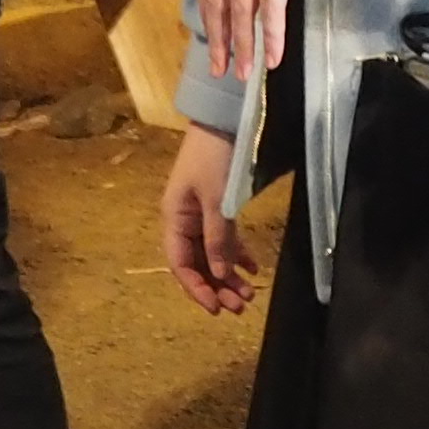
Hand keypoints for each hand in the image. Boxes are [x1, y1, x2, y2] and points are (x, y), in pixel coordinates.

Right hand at [163, 126, 257, 312]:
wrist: (224, 119)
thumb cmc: (215, 156)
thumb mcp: (217, 199)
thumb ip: (217, 238)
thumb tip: (220, 274)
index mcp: (175, 218)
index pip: (180, 264)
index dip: (196, 289)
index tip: (215, 308)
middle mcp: (185, 220)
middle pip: (198, 264)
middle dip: (217, 287)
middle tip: (240, 307)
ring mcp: (201, 214)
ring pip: (213, 255)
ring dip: (230, 276)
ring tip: (249, 295)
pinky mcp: (218, 207)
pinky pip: (225, 239)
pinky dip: (238, 255)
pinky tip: (253, 269)